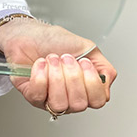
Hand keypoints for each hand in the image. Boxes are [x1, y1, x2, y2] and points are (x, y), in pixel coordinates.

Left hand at [0, 18, 116, 114]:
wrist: (29, 32)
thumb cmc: (54, 40)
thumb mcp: (88, 48)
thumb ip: (105, 67)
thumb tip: (107, 83)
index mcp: (84, 88)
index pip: (98, 101)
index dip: (92, 83)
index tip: (84, 63)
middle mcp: (68, 97)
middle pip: (80, 104)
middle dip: (73, 76)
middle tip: (66, 58)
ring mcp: (50, 99)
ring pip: (60, 104)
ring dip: (57, 76)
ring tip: (52, 59)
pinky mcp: (32, 96)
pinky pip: (39, 95)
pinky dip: (41, 76)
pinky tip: (41, 63)